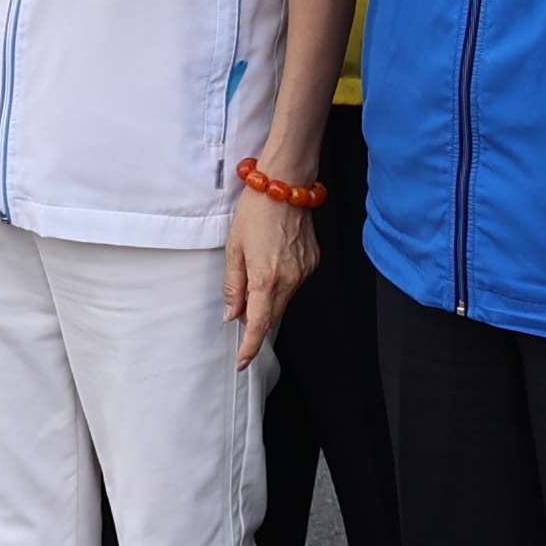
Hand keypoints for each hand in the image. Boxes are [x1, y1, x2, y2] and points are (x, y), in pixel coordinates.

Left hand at [220, 173, 321, 368]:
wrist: (285, 185)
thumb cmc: (256, 211)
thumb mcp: (234, 248)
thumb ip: (233, 285)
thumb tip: (232, 314)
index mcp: (266, 279)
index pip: (259, 325)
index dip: (250, 347)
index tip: (242, 361)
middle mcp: (289, 280)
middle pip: (272, 316)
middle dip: (256, 318)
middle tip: (240, 305)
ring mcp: (304, 271)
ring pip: (284, 300)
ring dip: (269, 297)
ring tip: (256, 270)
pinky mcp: (313, 261)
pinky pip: (295, 282)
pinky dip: (281, 281)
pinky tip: (273, 258)